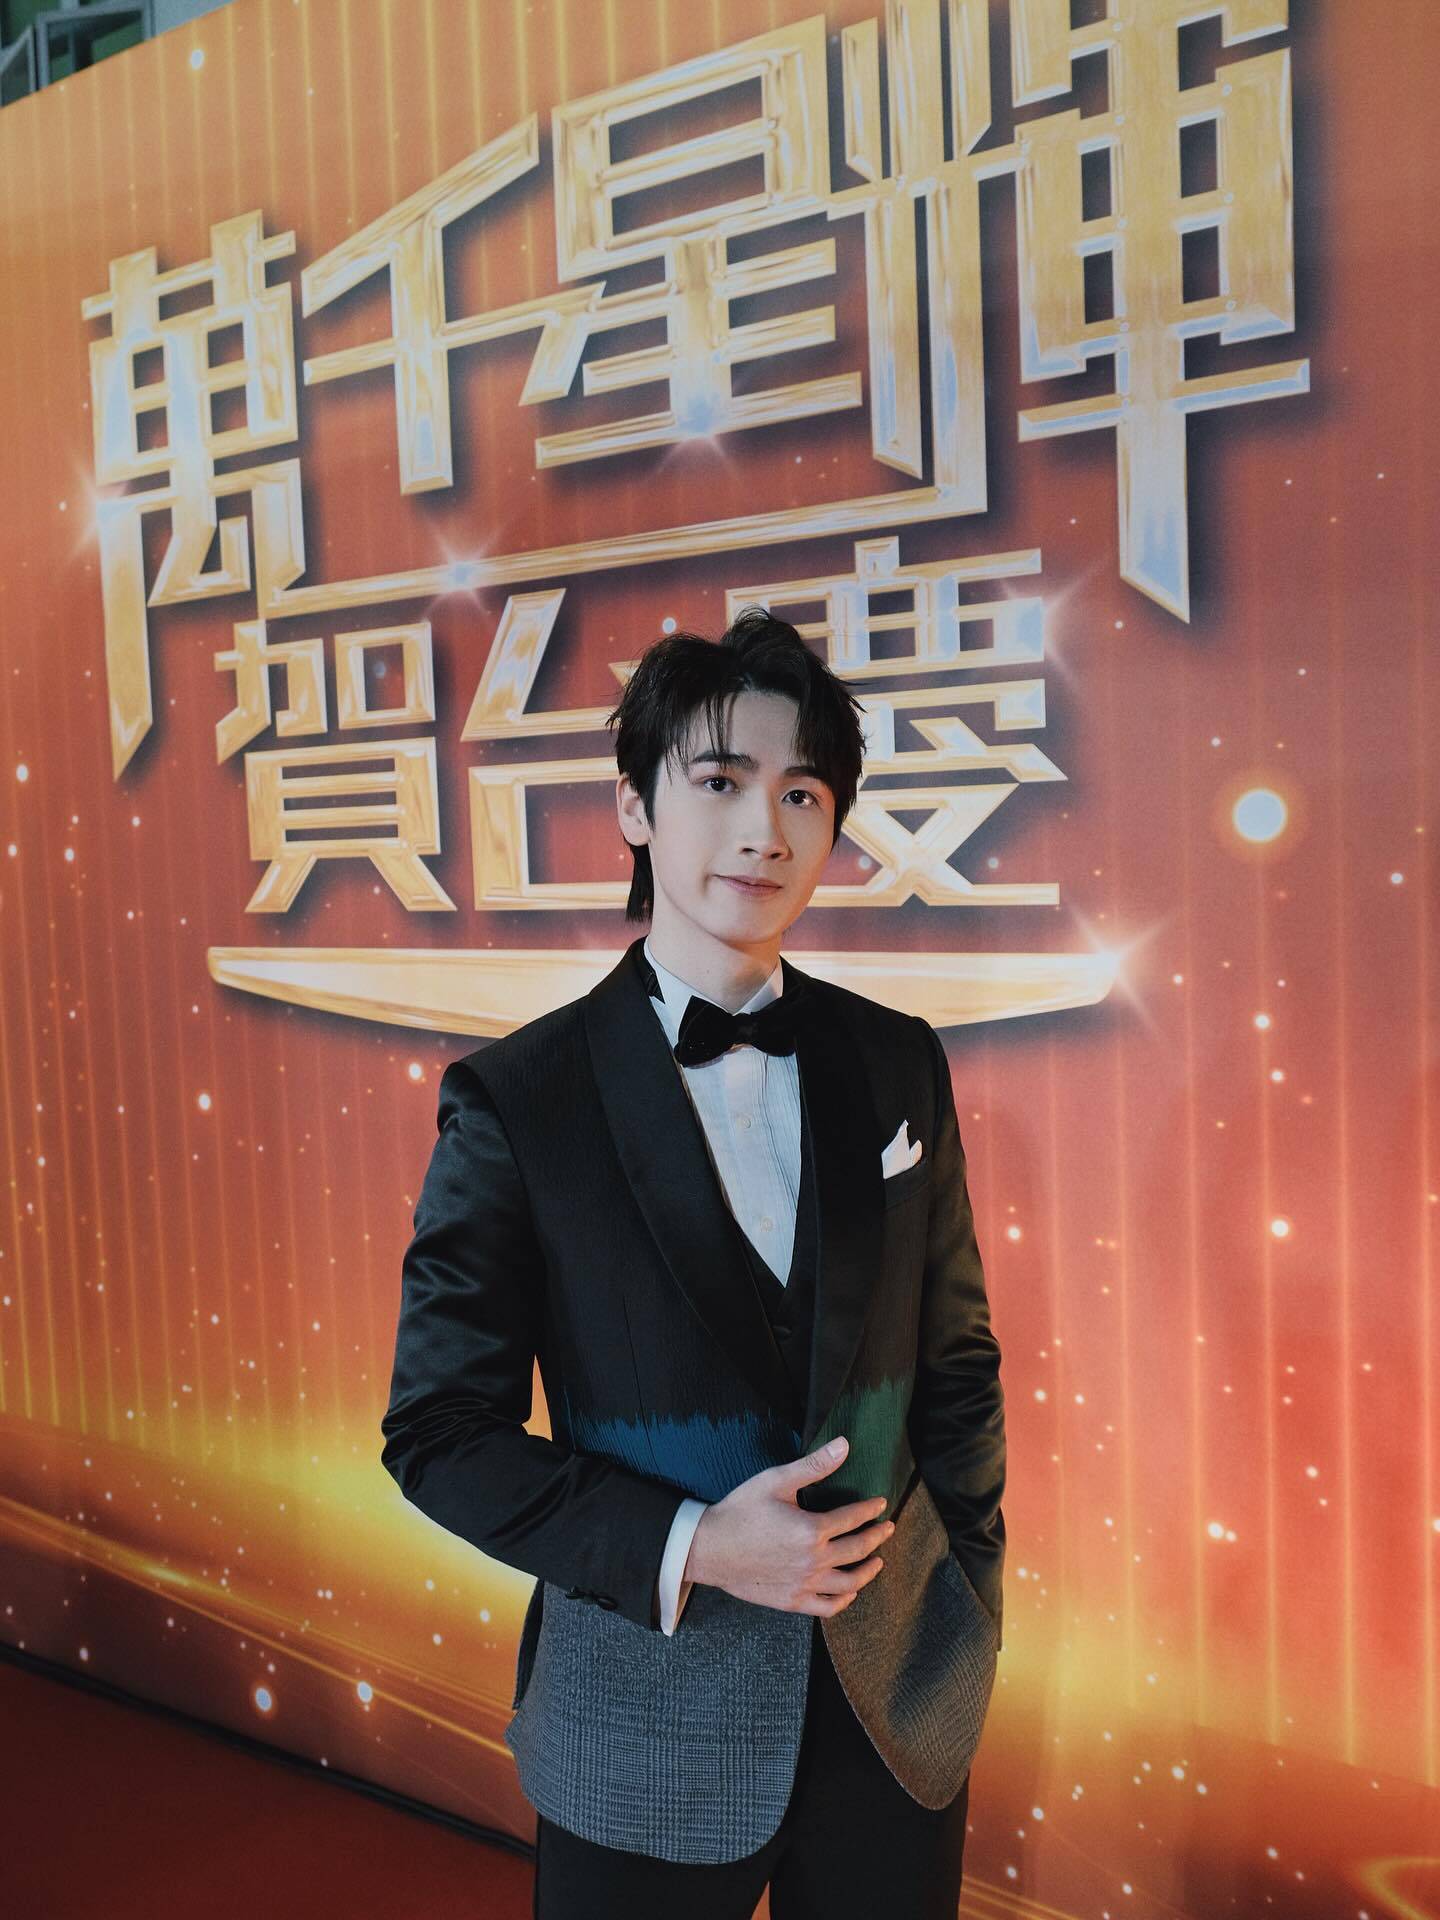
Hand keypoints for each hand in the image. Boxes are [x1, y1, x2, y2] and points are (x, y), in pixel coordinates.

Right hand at [684, 1435, 893, 1615]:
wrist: (709, 1548)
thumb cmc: (741, 1511)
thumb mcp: (776, 1481)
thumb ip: (814, 1465)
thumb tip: (844, 1445)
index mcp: (811, 1530)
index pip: (853, 1518)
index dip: (870, 1510)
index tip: (880, 1504)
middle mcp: (813, 1560)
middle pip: (858, 1550)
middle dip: (877, 1537)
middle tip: (888, 1528)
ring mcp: (804, 1584)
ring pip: (849, 1583)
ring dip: (868, 1571)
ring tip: (877, 1561)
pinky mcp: (792, 1601)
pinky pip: (827, 1607)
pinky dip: (844, 1600)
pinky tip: (850, 1592)